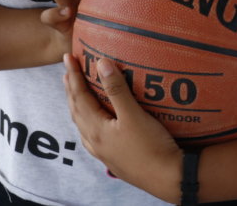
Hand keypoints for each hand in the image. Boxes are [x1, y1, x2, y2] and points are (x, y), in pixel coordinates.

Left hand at [63, 54, 181, 200]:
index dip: (74, 76)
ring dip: (77, 106)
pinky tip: (93, 123)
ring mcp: (103, 152)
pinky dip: (87, 121)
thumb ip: (117, 89)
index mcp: (97, 130)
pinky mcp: (113, 158)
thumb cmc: (151, 146)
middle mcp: (95, 142)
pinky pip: (91, 136)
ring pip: (82, 125)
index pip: (79, 98)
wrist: (168, 177)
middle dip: (71, 90)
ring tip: (76, 94)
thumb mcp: (134, 115)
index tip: (68, 58)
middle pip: (76, 111)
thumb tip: (102, 63)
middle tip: (68, 72)